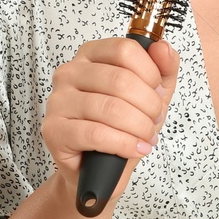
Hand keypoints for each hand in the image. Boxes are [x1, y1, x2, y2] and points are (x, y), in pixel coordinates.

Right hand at [42, 38, 177, 201]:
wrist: (99, 170)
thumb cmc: (121, 127)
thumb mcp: (150, 95)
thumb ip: (163, 69)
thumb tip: (163, 48)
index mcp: (90, 55)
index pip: (124, 50)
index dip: (151, 74)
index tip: (157, 93)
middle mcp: (69, 72)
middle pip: (120, 80)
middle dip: (148, 105)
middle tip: (154, 120)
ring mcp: (58, 101)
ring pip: (110, 108)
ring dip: (139, 127)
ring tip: (146, 137)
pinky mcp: (54, 130)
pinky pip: (96, 134)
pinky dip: (124, 143)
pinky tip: (134, 149)